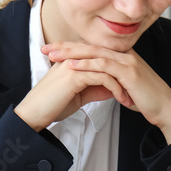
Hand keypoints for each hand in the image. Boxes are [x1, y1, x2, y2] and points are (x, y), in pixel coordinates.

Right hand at [14, 52, 133, 132]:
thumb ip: (94, 87)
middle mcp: (74, 57)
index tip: (130, 86)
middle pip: (108, 59)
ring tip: (131, 99)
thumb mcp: (78, 95)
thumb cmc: (52, 105)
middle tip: (137, 89)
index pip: (102, 57)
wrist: (34, 113)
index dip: (117, 70)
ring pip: (108, 67)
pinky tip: (121, 99)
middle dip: (124, 75)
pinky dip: (116, 89)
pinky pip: (103, 77)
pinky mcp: (75, 75)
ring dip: (123, 83)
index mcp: (74, 59)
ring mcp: (74, 64)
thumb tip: (111, 88)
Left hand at [40, 42, 170, 143]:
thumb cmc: (146, 100)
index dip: (71, 48)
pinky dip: (87, 65)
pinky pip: (104, 66)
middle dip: (66, 47)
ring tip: (53, 55)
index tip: (53, 50)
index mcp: (121, 56)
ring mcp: (127, 61)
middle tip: (46, 48)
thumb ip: (110, 81)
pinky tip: (72, 66)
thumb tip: (96, 83)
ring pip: (94, 53)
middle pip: (89, 46)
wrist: (166, 108)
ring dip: (71, 54)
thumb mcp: (124, 87)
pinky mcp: (129, 72)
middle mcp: (124, 54)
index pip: (92, 48)